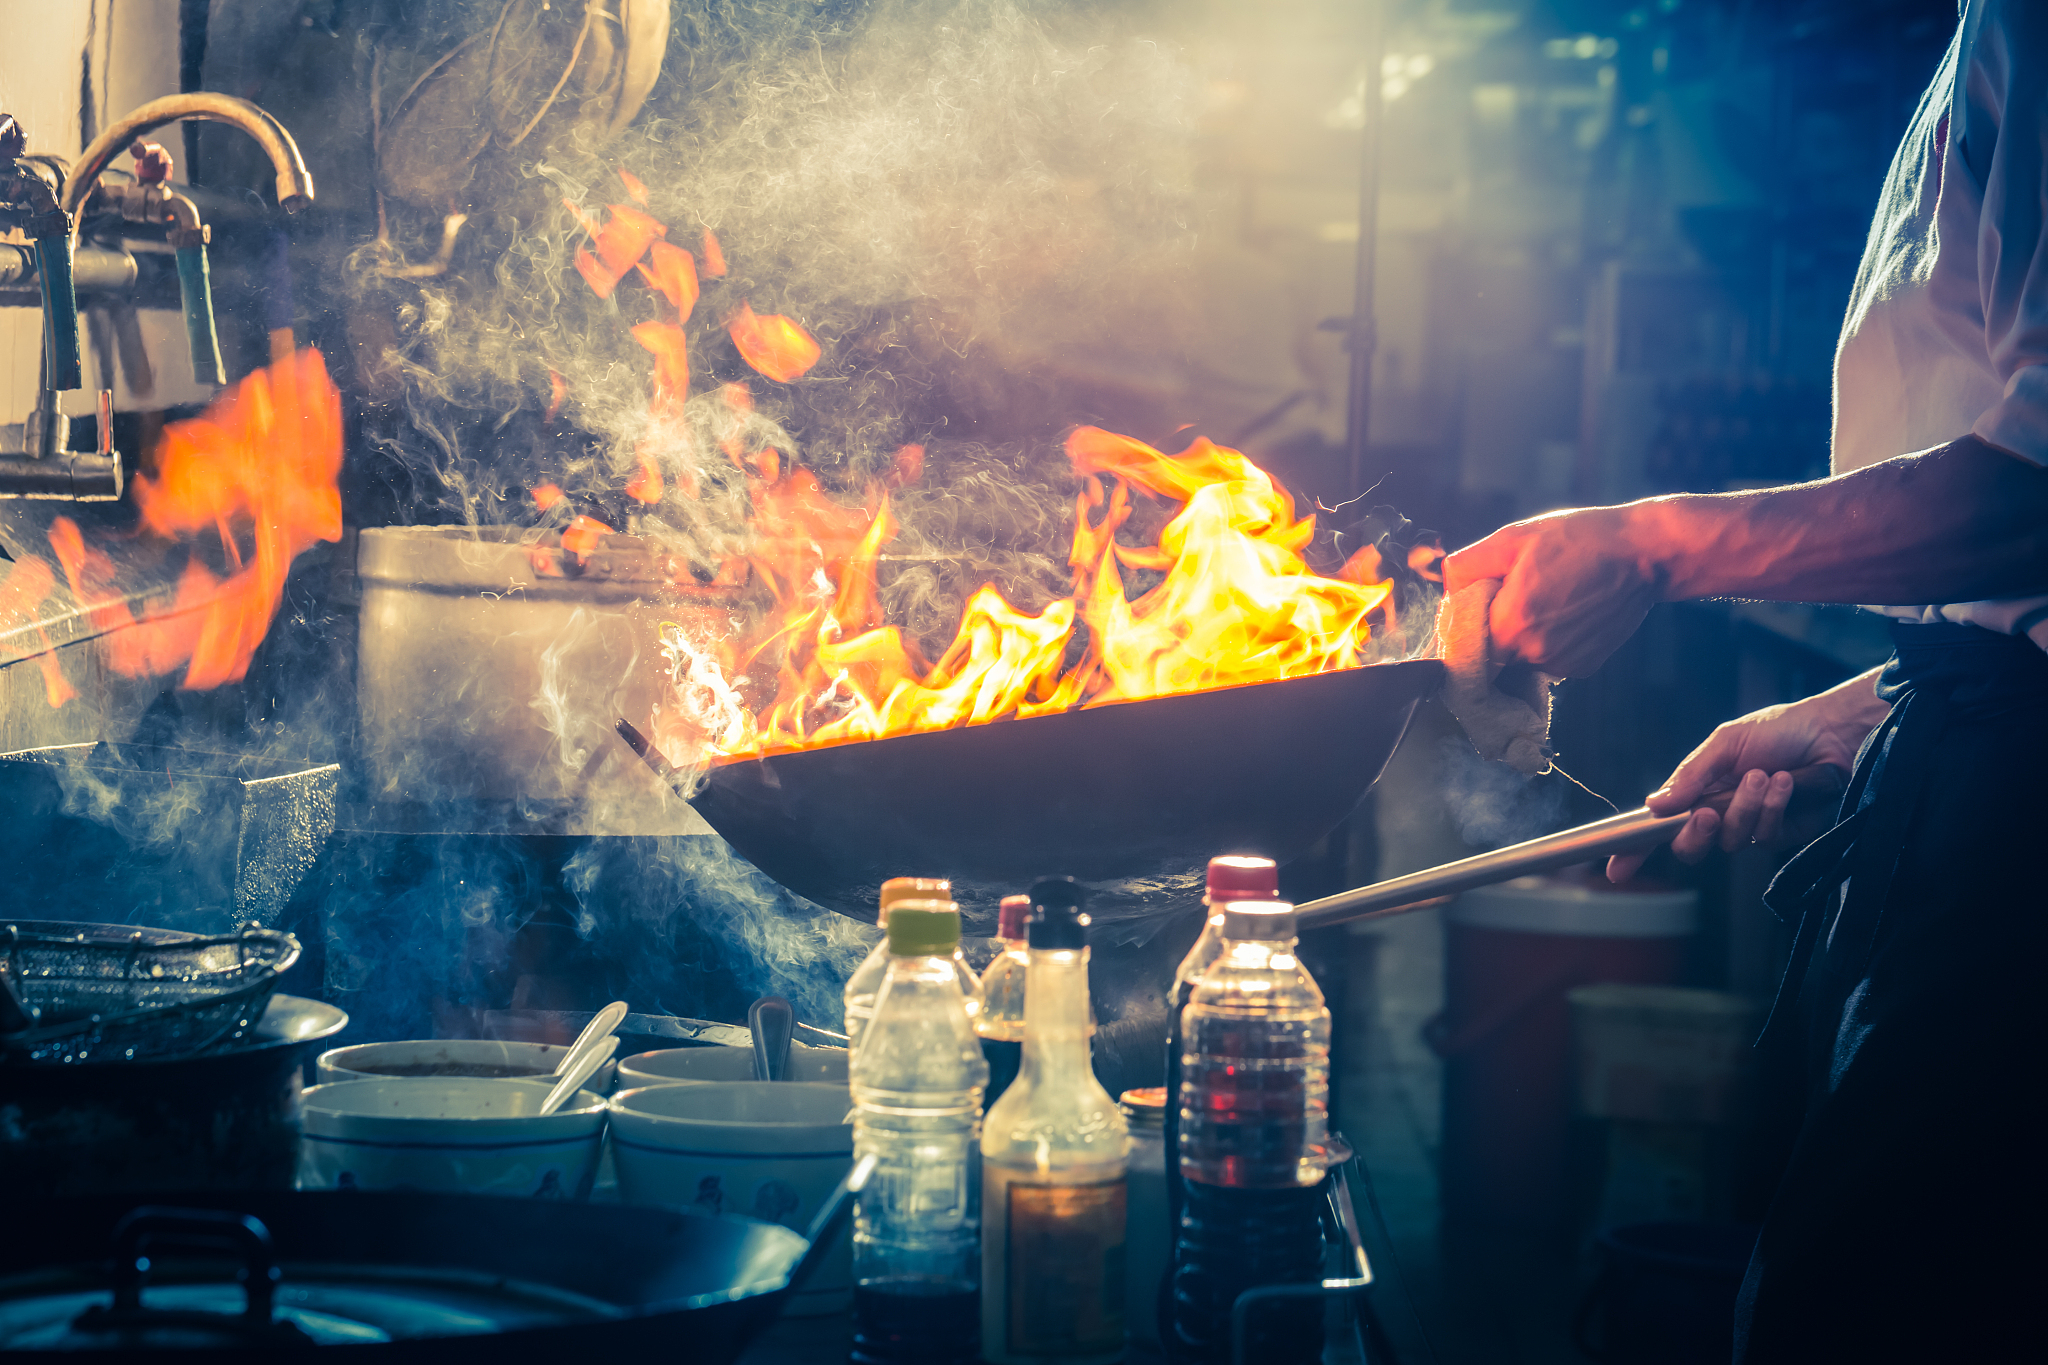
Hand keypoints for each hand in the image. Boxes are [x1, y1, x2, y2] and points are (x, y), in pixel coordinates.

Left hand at [1444, 506, 1657, 676]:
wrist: (1643, 553)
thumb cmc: (1578, 539)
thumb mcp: (1512, 539)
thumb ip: (1467, 567)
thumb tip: (1445, 591)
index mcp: (1512, 624)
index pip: (1465, 649)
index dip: (1463, 630)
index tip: (1471, 611)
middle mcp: (1536, 654)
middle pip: (1492, 656)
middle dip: (1492, 631)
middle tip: (1510, 595)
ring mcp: (1563, 665)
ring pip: (1520, 660)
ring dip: (1521, 637)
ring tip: (1544, 598)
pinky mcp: (1585, 667)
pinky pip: (1549, 661)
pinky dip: (1548, 642)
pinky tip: (1564, 611)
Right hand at [1605, 668, 1888, 880]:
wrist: (1832, 733)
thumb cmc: (1780, 731)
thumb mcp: (1726, 743)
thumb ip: (1691, 775)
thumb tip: (1654, 805)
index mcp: (1700, 791)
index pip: (1661, 825)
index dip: (1636, 849)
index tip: (1616, 869)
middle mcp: (1721, 814)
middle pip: (1690, 848)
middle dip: (1694, 834)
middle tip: (1706, 813)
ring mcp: (1752, 827)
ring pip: (1731, 842)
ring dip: (1746, 808)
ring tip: (1765, 776)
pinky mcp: (1784, 835)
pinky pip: (1766, 837)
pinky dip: (1774, 809)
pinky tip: (1786, 784)